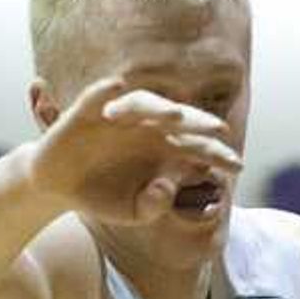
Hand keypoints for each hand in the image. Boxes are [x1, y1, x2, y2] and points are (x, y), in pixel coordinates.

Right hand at [27, 76, 242, 226]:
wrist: (61, 188)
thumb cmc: (103, 197)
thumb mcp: (133, 212)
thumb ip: (154, 206)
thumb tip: (167, 187)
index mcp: (162, 151)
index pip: (195, 148)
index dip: (216, 155)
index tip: (238, 166)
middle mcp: (145, 129)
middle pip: (177, 120)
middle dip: (198, 123)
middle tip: (219, 130)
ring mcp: (117, 117)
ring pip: (143, 104)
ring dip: (159, 107)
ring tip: (176, 116)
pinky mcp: (84, 112)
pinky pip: (96, 96)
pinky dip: (105, 91)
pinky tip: (117, 86)